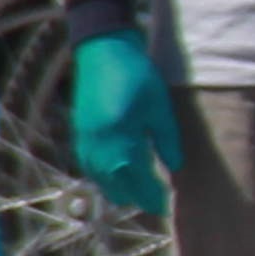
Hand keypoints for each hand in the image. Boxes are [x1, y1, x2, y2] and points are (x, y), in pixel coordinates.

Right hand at [69, 32, 175, 217]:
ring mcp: (85, 142)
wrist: (102, 49)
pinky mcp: (80, 134)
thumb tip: (174, 167)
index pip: (138, 182)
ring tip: (140, 189)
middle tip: (157, 199)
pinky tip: (118, 173)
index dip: (153, 197)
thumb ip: (167, 140)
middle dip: (137, 197)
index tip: (167, 206)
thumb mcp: (160, 107)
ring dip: (119, 188)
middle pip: (116, 188)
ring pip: (101, 181)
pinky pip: (90, 167)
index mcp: (120, 141)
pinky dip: (105, 176)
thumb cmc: (136, 74)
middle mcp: (98, 147)